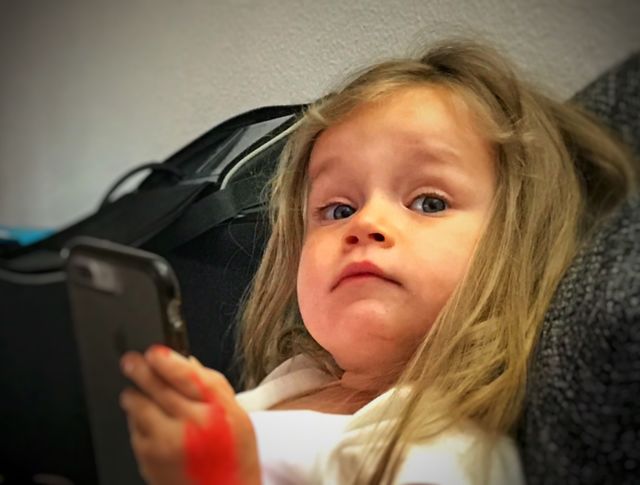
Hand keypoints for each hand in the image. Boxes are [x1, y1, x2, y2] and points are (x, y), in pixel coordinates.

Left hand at [119, 345, 260, 484]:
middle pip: (155, 387)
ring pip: (137, 407)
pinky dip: (137, 422)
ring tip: (140, 394)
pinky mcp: (147, 460)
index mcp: (215, 412)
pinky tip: (152, 425)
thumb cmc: (233, 456)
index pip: (185, 376)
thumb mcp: (237, 414)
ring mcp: (165, 446)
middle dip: (139, 370)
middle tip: (131, 361)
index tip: (154, 351)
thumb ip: (211, 385)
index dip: (165, 359)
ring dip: (135, 396)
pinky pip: (133, 430)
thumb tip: (185, 360)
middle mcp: (189, 427)